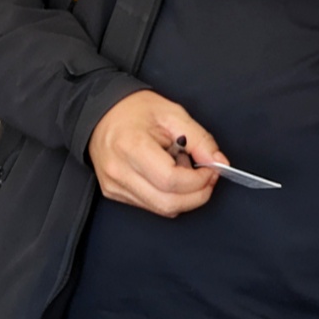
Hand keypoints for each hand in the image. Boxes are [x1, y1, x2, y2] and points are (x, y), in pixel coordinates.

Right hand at [86, 90, 223, 216]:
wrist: (100, 114)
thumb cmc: (133, 110)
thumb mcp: (173, 114)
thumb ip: (200, 140)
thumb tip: (219, 163)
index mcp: (131, 147)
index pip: (171, 181)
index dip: (198, 181)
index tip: (211, 170)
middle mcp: (119, 171)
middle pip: (168, 203)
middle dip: (197, 195)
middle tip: (206, 176)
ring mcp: (114, 186)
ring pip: (162, 209)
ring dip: (183, 196)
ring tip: (182, 169)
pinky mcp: (114, 194)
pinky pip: (151, 205)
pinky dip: (168, 196)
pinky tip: (167, 175)